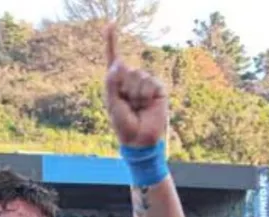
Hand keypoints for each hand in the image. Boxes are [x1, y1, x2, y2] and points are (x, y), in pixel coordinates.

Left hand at [103, 24, 168, 147]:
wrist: (140, 139)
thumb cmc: (123, 124)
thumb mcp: (112, 103)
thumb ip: (112, 83)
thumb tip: (118, 63)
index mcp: (117, 83)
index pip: (114, 59)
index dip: (111, 42)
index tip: (110, 24)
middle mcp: (131, 80)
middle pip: (126, 70)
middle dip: (125, 88)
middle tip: (128, 104)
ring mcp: (145, 83)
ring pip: (138, 76)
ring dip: (136, 94)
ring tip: (137, 107)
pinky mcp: (158, 88)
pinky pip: (150, 83)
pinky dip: (146, 95)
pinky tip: (147, 105)